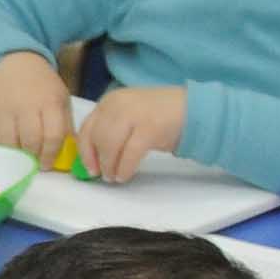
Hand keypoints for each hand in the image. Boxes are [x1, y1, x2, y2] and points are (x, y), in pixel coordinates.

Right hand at [0, 50, 73, 164]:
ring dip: (14, 153)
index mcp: (49, 101)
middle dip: (33, 157)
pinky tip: (1, 145)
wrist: (12, 60)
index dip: (51, 155)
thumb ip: (65, 125)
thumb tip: (66, 154)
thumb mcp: (60, 99)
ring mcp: (1, 106)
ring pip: (7, 142)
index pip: (52, 136)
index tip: (47, 164)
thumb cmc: (40, 84)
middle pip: (30, 141)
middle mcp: (25, 104)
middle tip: (32, 161)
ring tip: (18, 153)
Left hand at [74, 82, 188, 185]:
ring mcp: (134, 115)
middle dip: (96, 160)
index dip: (84, 151)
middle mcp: (118, 105)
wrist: (195, 109)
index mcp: (110, 102)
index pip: (86, 128)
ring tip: (114, 177)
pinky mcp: (150, 128)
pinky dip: (124, 168)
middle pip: (96, 138)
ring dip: (109, 166)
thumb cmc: (160, 117)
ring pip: (110, 146)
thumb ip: (110, 130)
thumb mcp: (128, 117)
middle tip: (102, 175)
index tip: (87, 167)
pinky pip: (130, 154)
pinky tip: (124, 176)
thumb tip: (93, 157)